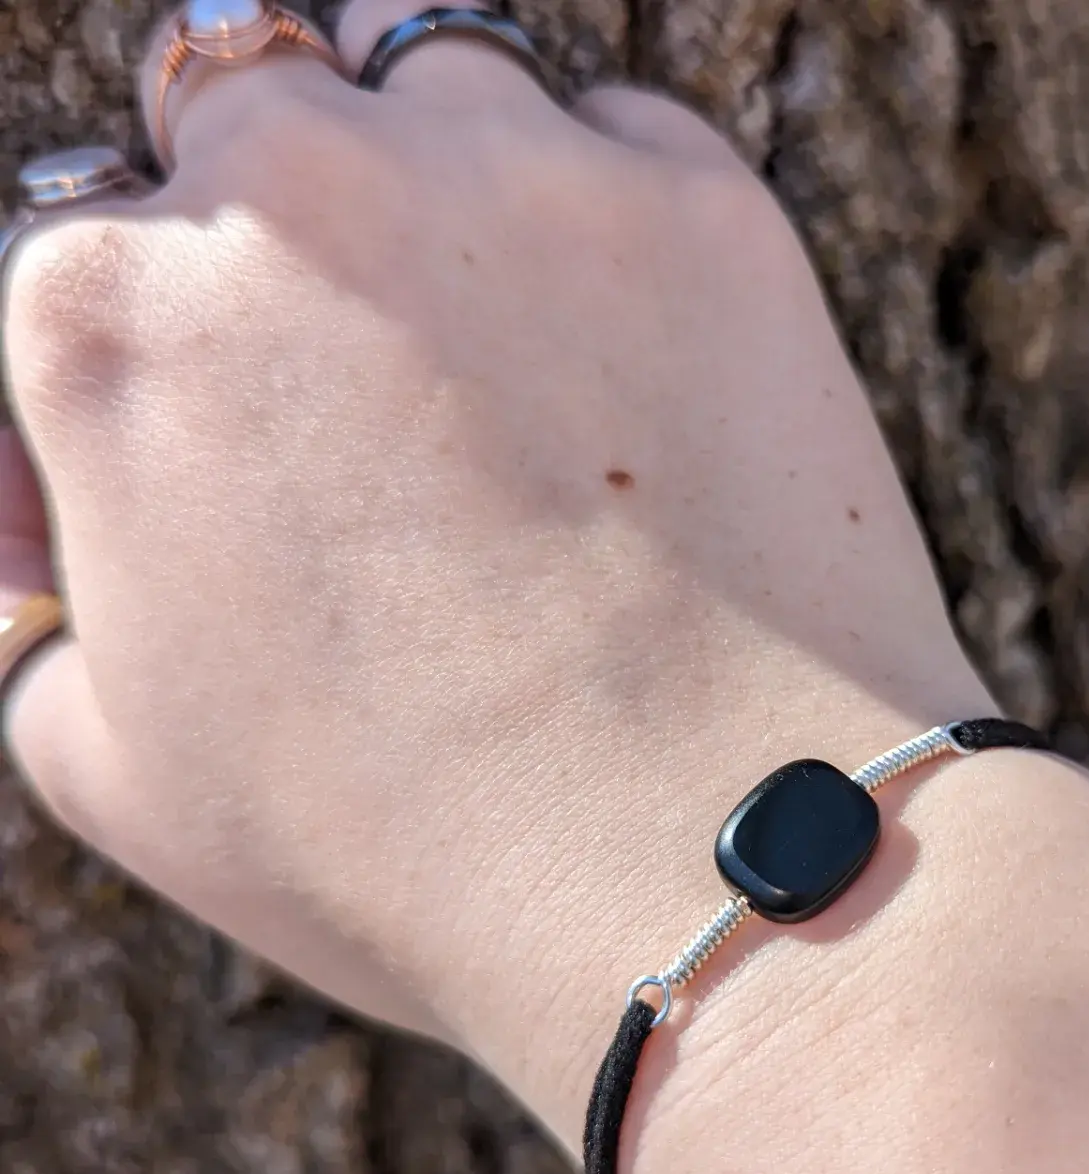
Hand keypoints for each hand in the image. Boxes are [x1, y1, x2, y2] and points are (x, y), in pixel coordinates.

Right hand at [1, 0, 990, 1135]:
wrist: (703, 863)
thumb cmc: (404, 849)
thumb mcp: (120, 771)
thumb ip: (54, 610)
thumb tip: (81, 547)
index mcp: (109, 315)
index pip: (78, 242)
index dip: (136, 357)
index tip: (204, 450)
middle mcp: (296, 190)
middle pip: (244, 103)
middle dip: (269, 214)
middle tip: (343, 352)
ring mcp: (516, 176)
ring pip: (429, 70)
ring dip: (428, 165)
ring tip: (480, 315)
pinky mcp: (705, 211)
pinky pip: (618, 139)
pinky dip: (602, 218)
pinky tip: (626, 357)